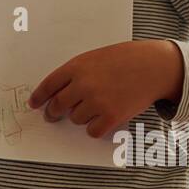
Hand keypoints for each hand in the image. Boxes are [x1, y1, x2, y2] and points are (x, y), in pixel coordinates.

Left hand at [27, 40, 183, 138]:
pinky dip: (95, 128)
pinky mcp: (111, 116)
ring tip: (95, 106)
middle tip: (53, 116)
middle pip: (57, 106)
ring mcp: (97, 102)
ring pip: (75, 119)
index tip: (34, 104)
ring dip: (80, 117)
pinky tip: (102, 119)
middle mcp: (83, 85)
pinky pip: (92, 131)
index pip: (48, 85)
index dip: (39, 97)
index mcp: (77, 67)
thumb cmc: (126, 59)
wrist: (154, 66)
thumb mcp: (95, 57)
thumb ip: (76, 73)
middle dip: (52, 113)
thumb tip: (57, 93)